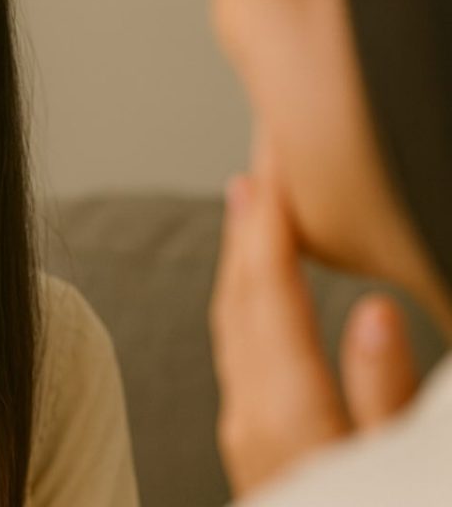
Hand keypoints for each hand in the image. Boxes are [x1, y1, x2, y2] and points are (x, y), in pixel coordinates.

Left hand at [209, 141, 417, 497]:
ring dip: (241, 262)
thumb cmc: (379, 506)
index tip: (270, 171)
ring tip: (254, 204)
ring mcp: (248, 438)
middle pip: (241, 307)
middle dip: (248, 229)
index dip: (270, 234)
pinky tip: (259, 286)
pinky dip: (247, 306)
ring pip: (233, 330)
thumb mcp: (398, 466)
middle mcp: (256, 424)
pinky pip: (241, 358)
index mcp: (294, 423)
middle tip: (259, 159)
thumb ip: (384, 397)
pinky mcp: (255, 450)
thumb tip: (376, 310)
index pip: (273, 307)